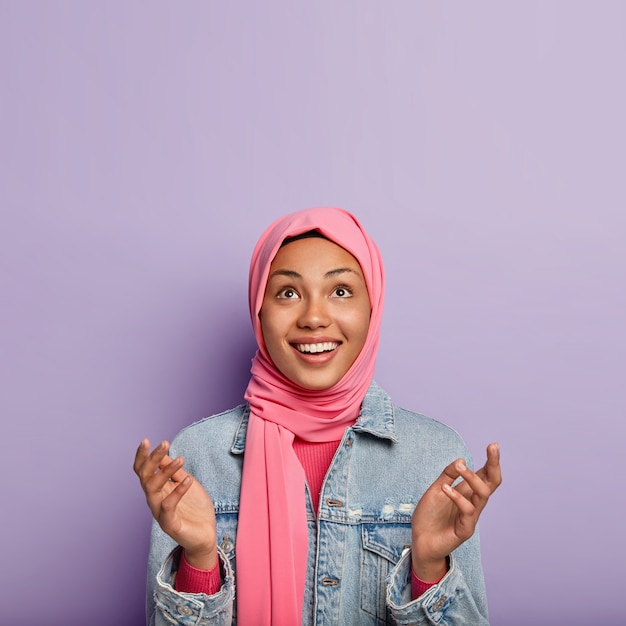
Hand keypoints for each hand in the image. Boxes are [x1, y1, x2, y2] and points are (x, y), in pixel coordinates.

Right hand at [133, 439, 217, 569]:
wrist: (206, 534)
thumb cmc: (194, 508)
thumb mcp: (186, 482)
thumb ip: (174, 471)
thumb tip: (163, 453)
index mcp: (157, 489)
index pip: (143, 471)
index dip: (142, 456)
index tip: (146, 440)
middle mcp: (154, 500)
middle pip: (145, 476)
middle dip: (153, 458)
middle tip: (164, 443)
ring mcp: (160, 512)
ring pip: (152, 489)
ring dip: (165, 471)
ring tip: (181, 459)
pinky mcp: (170, 525)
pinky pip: (168, 507)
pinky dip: (177, 492)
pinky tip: (188, 480)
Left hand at [411, 443, 501, 580]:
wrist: (420, 540)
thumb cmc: (429, 515)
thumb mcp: (436, 489)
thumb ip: (447, 476)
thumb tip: (460, 460)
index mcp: (467, 492)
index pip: (485, 475)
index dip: (491, 461)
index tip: (494, 445)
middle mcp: (473, 502)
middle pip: (492, 482)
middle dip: (494, 464)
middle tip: (493, 447)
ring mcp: (471, 516)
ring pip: (483, 494)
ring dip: (472, 477)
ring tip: (459, 467)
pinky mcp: (465, 529)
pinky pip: (467, 511)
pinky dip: (456, 497)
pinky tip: (444, 489)